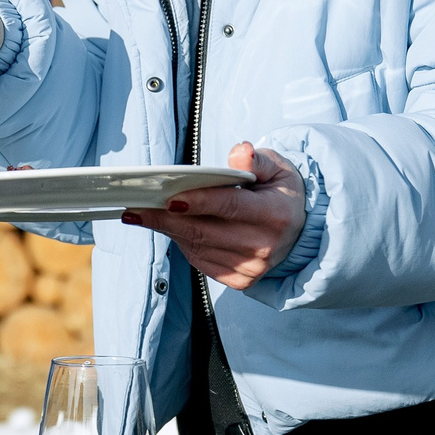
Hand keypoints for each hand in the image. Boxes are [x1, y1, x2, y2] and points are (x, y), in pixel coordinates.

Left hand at [122, 142, 306, 290]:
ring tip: (143, 214)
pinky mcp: (239, 281)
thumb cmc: (280, 192)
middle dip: (166, 218)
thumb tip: (239, 152)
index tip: (168, 198)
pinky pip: (200, 260)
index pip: (231, 207)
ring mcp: (251, 268)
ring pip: (197, 247)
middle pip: (205, 231)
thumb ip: (256, 160)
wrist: (298, 229)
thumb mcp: (276, 168)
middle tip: (135, 208)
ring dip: (169, 229)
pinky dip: (182, 242)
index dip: (199, 202)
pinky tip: (171, 227)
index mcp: (276, 215)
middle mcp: (264, 247)